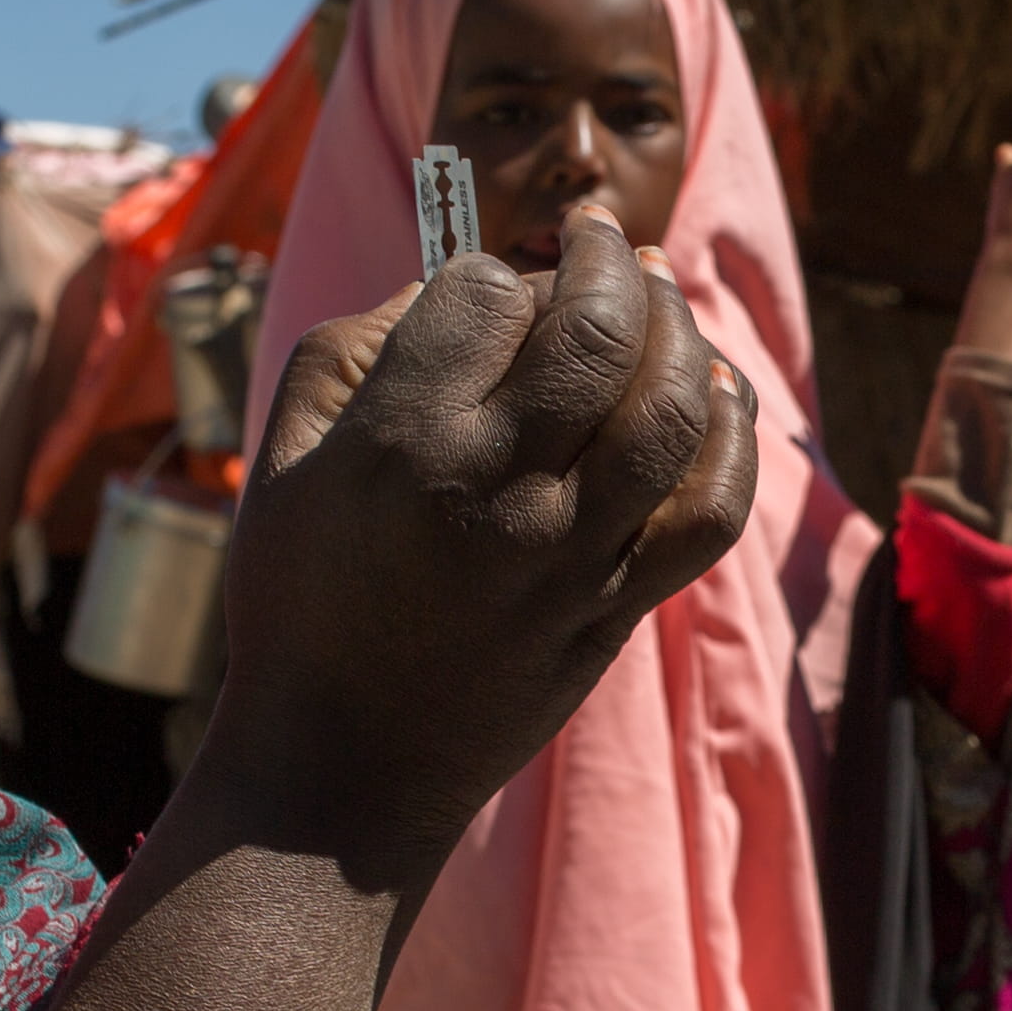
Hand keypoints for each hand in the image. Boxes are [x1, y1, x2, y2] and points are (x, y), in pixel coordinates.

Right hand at [212, 197, 758, 878]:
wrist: (343, 768)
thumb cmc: (302, 600)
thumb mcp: (282, 462)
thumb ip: (355, 351)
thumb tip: (464, 290)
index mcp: (401, 444)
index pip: (484, 293)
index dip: (491, 268)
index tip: (485, 288)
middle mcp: (500, 493)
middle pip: (599, 331)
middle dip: (607, 261)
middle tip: (600, 241)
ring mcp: (573, 556)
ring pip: (672, 406)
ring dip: (678, 329)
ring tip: (654, 296)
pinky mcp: (619, 609)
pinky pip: (711, 508)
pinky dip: (729, 436)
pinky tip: (714, 392)